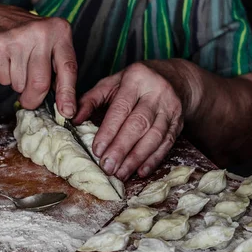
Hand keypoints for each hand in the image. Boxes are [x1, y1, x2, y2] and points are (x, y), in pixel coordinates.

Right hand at [0, 3, 77, 116]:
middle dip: (33, 99)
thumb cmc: (28, 39)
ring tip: (16, 65)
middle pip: (40, 84)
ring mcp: (18, 36)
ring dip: (18, 84)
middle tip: (29, 99)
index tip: (67, 112)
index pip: (68, 68)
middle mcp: (41, 31)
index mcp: (60, 31)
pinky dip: (3, 77)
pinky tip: (4, 60)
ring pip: (20, 84)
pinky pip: (3, 79)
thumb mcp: (50, 46)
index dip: (67, 94)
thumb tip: (65, 108)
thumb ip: (59, 71)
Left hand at [73, 61, 194, 179]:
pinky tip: (141, 171)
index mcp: (137, 78)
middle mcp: (157, 92)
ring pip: (155, 136)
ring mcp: (171, 108)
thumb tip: (72, 118)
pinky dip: (154, 159)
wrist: (175, 78)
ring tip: (121, 173)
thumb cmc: (136, 83)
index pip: (121, 108)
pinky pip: (167, 143)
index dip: (109, 131)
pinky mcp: (179, 122)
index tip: (97, 150)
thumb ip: (91, 99)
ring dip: (137, 158)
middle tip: (107, 167)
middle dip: (122, 148)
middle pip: (139, 124)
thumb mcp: (112, 83)